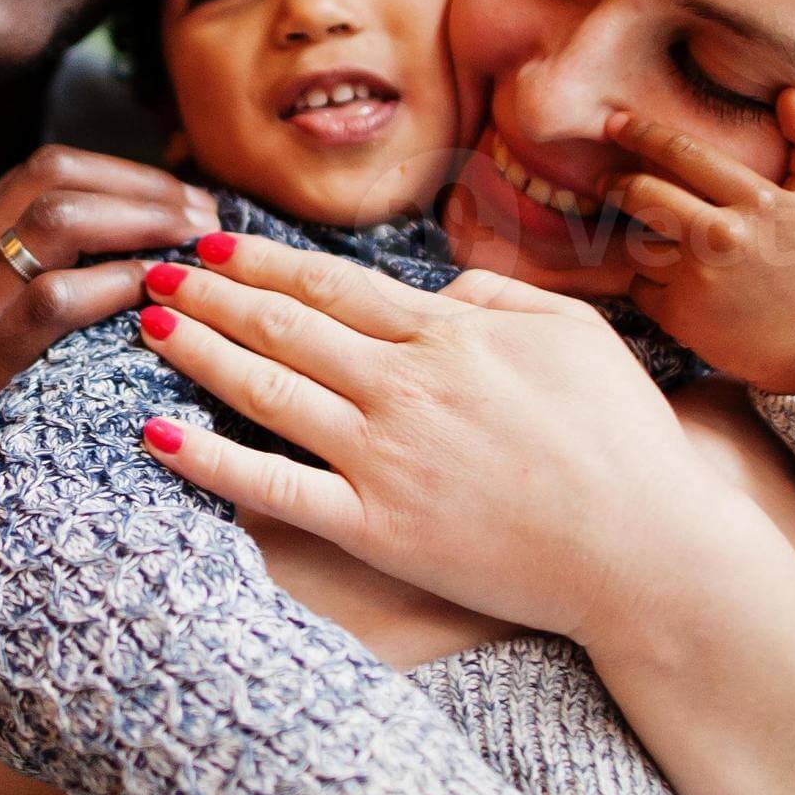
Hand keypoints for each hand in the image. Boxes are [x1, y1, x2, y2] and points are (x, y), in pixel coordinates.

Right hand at [0, 146, 218, 565]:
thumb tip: (81, 292)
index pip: (35, 174)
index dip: (120, 175)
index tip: (176, 204)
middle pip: (53, 176)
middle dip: (144, 185)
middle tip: (204, 221)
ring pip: (59, 219)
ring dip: (144, 221)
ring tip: (197, 251)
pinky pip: (51, 301)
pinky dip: (116, 285)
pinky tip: (155, 300)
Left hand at [126, 234, 748, 644]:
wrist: (648, 551)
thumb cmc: (625, 441)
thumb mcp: (576, 334)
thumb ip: (496, 297)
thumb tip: (436, 289)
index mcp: (449, 335)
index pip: (331, 284)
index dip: (263, 261)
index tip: (213, 243)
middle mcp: (404, 386)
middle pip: (283, 325)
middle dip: (210, 294)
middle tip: (156, 272)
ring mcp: (384, 457)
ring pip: (265, 389)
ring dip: (197, 352)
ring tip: (147, 325)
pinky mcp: (377, 528)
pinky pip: (274, 487)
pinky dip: (210, 460)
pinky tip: (157, 435)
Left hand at [598, 92, 794, 395]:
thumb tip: (791, 95)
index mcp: (758, 201)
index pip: (685, 153)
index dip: (643, 134)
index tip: (616, 123)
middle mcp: (724, 235)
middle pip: (643, 194)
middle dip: (616, 184)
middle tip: (607, 182)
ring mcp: (698, 277)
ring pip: (636, 241)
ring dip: (639, 239)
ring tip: (659, 242)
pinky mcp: (678, 314)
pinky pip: (640, 285)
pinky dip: (649, 284)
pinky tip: (677, 287)